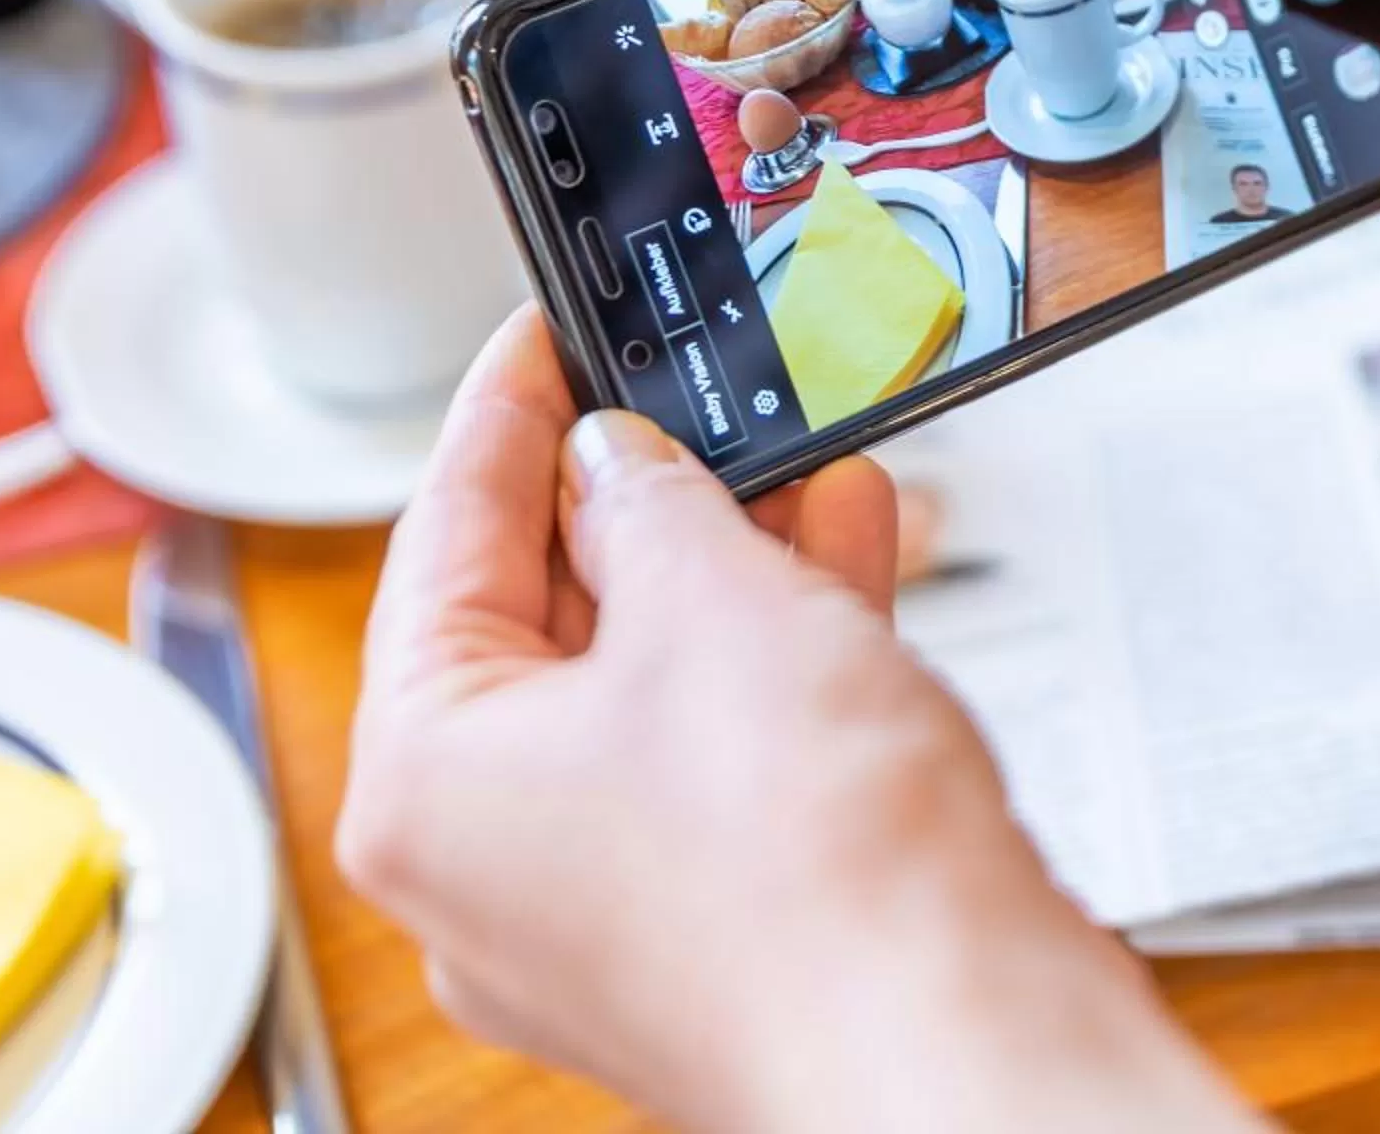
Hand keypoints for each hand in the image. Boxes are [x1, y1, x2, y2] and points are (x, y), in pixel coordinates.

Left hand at [337, 311, 1256, 1133]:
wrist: (956, 1039)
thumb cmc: (808, 877)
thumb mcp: (707, 598)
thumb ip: (644, 499)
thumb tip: (614, 463)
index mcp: (424, 785)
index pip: (440, 546)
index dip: (505, 417)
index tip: (538, 340)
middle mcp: (489, 868)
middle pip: (540, 626)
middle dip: (639, 497)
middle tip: (680, 395)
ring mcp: (602, 914)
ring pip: (643, 694)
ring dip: (724, 568)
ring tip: (793, 464)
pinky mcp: (712, 932)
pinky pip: (713, 762)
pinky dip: (769, 663)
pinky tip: (842, 566)